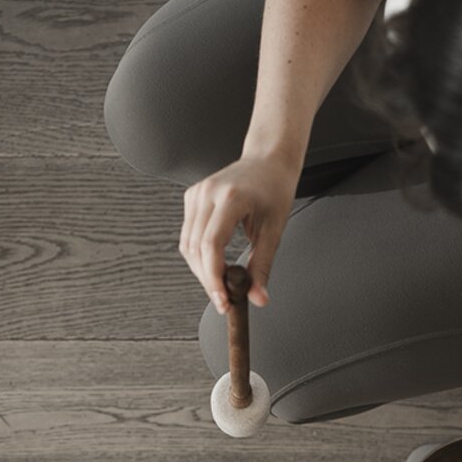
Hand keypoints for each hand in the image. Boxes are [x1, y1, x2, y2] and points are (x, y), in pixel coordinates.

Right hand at [179, 150, 299, 311]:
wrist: (267, 161)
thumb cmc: (274, 189)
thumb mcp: (274, 230)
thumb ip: (263, 266)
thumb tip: (257, 298)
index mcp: (230, 197)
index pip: (211, 245)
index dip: (214, 277)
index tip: (223, 299)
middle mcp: (207, 193)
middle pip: (196, 249)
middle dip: (208, 279)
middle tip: (225, 298)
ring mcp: (196, 193)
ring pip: (187, 245)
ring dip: (202, 270)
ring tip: (222, 282)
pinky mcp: (191, 197)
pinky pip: (188, 235)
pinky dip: (199, 255)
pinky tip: (215, 263)